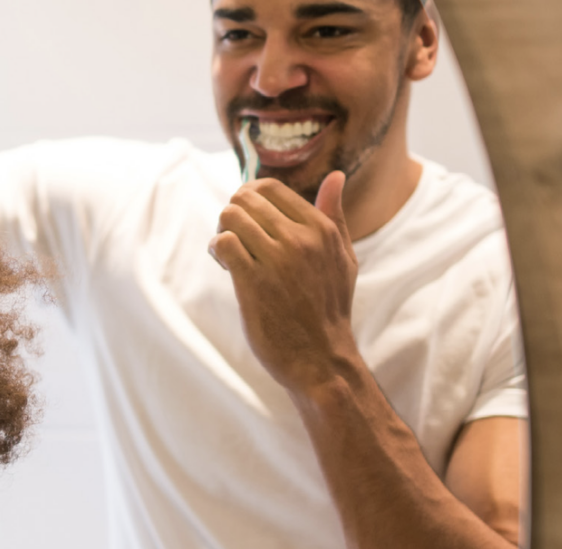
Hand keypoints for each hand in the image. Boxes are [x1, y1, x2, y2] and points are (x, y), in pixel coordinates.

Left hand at [207, 171, 360, 393]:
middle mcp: (301, 239)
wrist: (321, 359)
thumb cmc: (329, 309)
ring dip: (222, 232)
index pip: (269, 188)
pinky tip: (225, 266)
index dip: (248, 200)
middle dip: (232, 214)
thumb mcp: (343, 259)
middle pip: (245, 198)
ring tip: (230, 254)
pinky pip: (224, 243)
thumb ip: (334, 215)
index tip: (249, 222)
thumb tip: (336, 176)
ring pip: (230, 216)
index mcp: (321, 229)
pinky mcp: (254, 283)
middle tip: (235, 239)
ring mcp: (278, 260)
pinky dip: (217, 250)